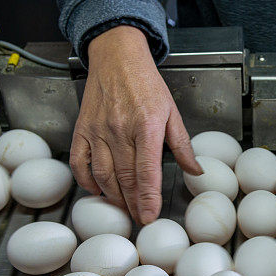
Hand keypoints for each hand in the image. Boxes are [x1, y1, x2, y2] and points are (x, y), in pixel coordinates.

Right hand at [70, 25, 201, 223]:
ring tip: (123, 207)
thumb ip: (182, 145)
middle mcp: (120, 130)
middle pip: (125, 178)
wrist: (117, 57)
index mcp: (146, 127)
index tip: (149, 217)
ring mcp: (98, 130)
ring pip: (103, 174)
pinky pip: (79, 162)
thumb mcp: (171, 112)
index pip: (147, 172)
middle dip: (132, 204)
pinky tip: (97, 189)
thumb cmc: (145, 84)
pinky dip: (87, 180)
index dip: (148, 198)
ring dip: (113, 196)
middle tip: (138, 218)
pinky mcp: (82, 129)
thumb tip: (196, 171)